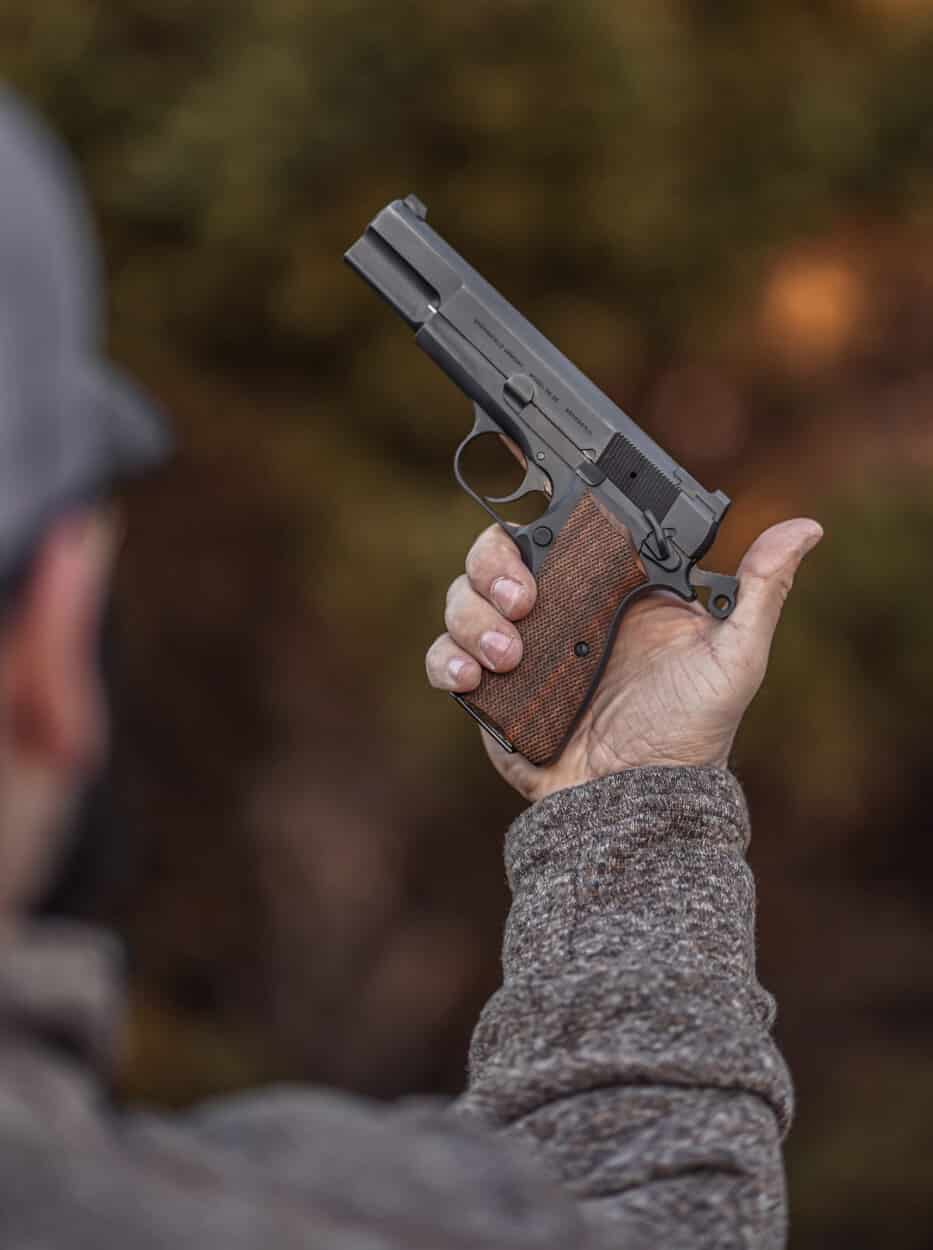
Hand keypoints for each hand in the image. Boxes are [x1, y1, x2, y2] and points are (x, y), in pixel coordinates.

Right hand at [425, 517, 822, 801]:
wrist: (634, 806)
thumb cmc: (689, 735)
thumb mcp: (733, 658)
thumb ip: (759, 591)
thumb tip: (804, 528)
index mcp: (605, 588)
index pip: (557, 525)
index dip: (534, 500)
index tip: (530, 496)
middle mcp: (555, 610)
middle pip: (494, 552)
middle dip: (493, 564)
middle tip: (524, 599)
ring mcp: (516, 648)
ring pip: (461, 597)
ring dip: (474, 614)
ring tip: (510, 655)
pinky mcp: (488, 691)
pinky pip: (444, 658)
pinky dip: (447, 658)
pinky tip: (473, 675)